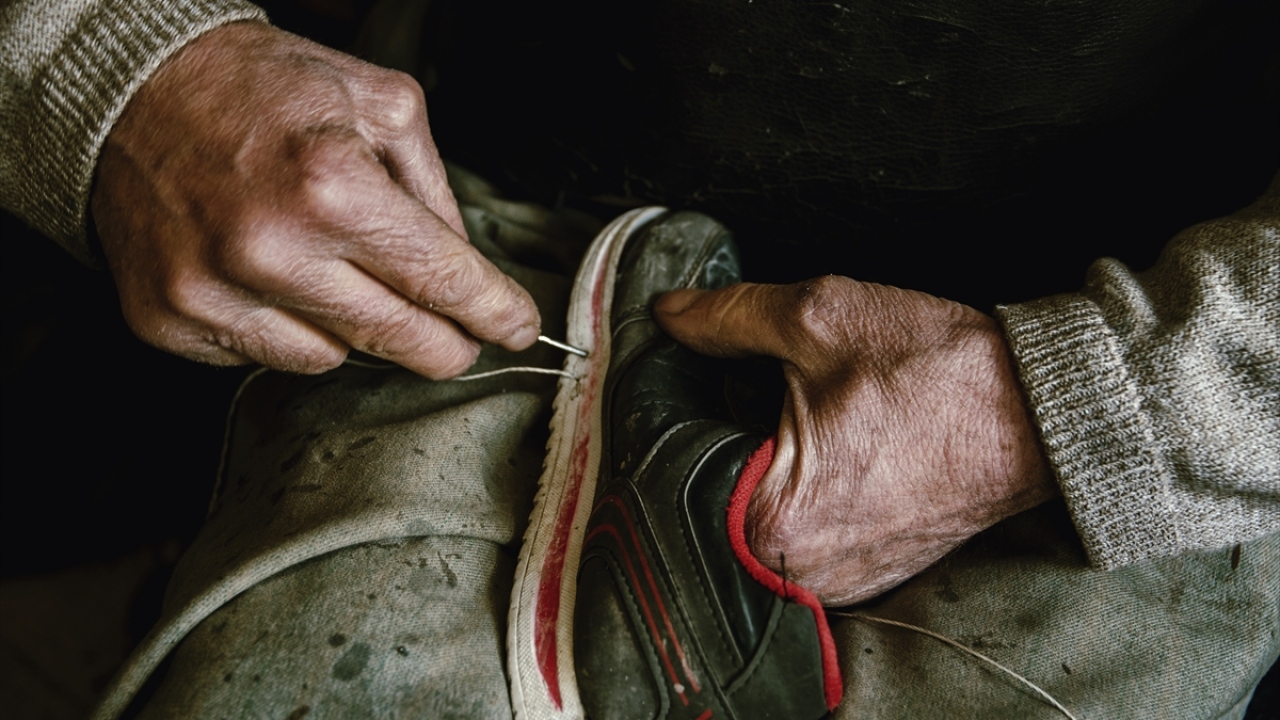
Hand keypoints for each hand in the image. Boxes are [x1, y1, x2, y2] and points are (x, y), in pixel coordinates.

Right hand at [91, 21, 538, 376]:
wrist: (127, 89)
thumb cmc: (256, 88)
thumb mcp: (378, 104)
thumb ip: (435, 190)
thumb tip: (466, 267)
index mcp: (332, 187)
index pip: (440, 279)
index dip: (492, 312)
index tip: (517, 328)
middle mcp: (271, 250)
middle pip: (400, 340)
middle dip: (447, 342)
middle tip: (461, 333)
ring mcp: (214, 293)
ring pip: (334, 360)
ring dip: (352, 327)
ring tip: (327, 264)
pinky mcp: (171, 321)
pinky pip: (266, 357)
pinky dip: (285, 328)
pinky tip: (271, 277)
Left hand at [656, 276, 1056, 604]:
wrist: (1039, 413)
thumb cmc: (940, 373)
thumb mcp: (819, 318)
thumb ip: (726, 317)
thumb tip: (670, 315)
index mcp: (769, 523)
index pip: (672, 466)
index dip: (675, 410)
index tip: (692, 374)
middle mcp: (794, 572)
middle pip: (709, 495)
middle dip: (717, 436)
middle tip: (758, 391)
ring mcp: (831, 583)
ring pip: (749, 517)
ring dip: (755, 467)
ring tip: (798, 421)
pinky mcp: (859, 576)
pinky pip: (794, 534)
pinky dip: (793, 492)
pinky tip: (824, 451)